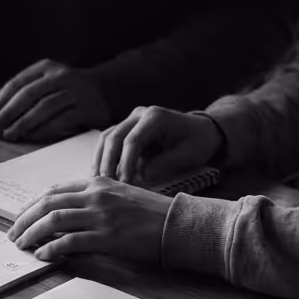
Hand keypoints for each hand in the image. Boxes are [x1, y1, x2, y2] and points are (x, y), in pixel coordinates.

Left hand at [0, 59, 108, 142]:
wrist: (105, 91)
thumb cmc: (65, 91)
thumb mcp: (43, 85)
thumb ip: (18, 94)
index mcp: (45, 68)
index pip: (17, 84)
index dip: (0, 102)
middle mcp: (61, 76)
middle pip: (28, 94)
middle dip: (8, 113)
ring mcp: (75, 91)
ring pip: (44, 107)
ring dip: (24, 123)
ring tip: (9, 135)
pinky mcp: (87, 108)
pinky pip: (61, 120)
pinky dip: (44, 129)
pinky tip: (31, 137)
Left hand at [6, 176, 171, 265]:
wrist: (183, 225)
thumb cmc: (154, 215)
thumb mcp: (121, 198)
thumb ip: (95, 202)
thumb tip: (66, 219)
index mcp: (99, 183)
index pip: (55, 190)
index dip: (32, 205)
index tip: (21, 218)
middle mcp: (97, 195)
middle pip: (48, 203)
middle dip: (24, 219)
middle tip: (13, 234)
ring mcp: (102, 215)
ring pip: (54, 220)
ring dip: (32, 234)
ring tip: (22, 245)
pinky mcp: (108, 236)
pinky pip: (70, 241)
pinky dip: (52, 248)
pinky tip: (43, 255)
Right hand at [92, 105, 223, 184]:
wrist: (201, 130)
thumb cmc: (198, 142)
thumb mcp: (189, 154)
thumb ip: (166, 164)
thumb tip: (141, 176)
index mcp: (155, 117)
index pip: (133, 140)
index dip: (126, 162)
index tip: (124, 182)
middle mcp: (139, 115)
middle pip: (114, 137)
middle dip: (108, 162)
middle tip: (106, 184)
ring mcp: (130, 121)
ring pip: (106, 138)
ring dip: (100, 160)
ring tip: (98, 181)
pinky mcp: (126, 130)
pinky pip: (109, 142)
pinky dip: (103, 158)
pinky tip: (101, 174)